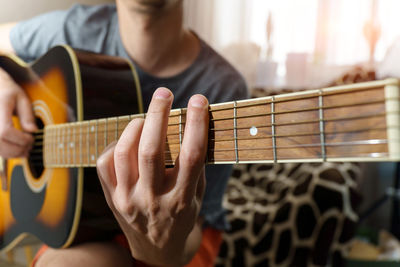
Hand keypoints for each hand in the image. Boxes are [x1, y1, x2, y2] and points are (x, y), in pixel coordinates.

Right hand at [0, 68, 36, 157]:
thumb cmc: (8, 92)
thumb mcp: (22, 98)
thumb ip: (27, 115)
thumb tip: (33, 131)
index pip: (6, 131)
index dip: (20, 139)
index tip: (31, 138)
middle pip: (0, 141)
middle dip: (18, 148)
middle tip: (30, 146)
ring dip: (12, 153)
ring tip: (25, 150)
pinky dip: (5, 152)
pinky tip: (15, 150)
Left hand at [97, 87, 208, 265]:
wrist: (157, 251)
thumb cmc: (182, 217)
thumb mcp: (197, 196)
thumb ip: (195, 166)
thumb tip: (193, 125)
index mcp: (181, 200)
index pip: (191, 156)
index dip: (196, 124)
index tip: (199, 101)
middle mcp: (152, 200)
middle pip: (151, 150)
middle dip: (158, 114)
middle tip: (164, 93)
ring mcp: (127, 200)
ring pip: (124, 153)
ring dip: (136, 126)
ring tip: (146, 118)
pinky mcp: (111, 198)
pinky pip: (106, 162)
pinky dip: (117, 143)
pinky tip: (129, 140)